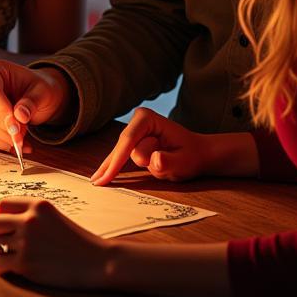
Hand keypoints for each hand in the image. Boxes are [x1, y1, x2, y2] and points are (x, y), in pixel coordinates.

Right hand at [0, 60, 70, 153]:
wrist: (38, 98)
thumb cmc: (39, 89)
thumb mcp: (43, 92)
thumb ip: (32, 102)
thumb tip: (20, 116)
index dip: (2, 109)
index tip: (15, 127)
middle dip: (6, 127)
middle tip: (24, 135)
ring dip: (3, 138)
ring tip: (24, 141)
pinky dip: (0, 144)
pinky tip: (17, 146)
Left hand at [0, 197, 106, 289]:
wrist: (98, 262)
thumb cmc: (77, 241)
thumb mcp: (54, 217)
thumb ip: (31, 215)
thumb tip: (2, 221)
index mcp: (37, 205)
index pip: (2, 204)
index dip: (1, 216)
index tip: (6, 227)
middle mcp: (29, 221)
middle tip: (3, 243)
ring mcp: (26, 243)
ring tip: (10, 257)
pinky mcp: (26, 265)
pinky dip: (3, 268)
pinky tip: (14, 268)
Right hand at [91, 107, 214, 184]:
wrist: (197, 153)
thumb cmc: (192, 155)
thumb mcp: (185, 162)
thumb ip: (169, 162)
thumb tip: (154, 160)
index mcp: (147, 118)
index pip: (128, 140)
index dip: (116, 160)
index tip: (105, 178)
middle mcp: (137, 120)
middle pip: (124, 149)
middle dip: (139, 164)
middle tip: (144, 168)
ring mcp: (133, 130)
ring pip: (124, 156)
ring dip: (143, 167)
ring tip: (165, 163)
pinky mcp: (131, 142)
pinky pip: (117, 157)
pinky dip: (111, 167)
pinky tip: (98, 178)